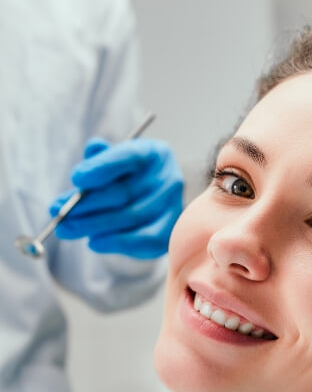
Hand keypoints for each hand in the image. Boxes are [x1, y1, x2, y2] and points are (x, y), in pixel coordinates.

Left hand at [49, 138, 183, 258]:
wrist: (153, 205)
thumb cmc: (127, 180)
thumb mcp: (114, 163)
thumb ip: (101, 158)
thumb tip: (93, 149)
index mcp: (153, 153)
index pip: (127, 157)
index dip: (101, 168)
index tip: (75, 179)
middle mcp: (169, 178)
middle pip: (125, 192)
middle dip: (87, 204)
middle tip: (60, 213)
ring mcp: (173, 206)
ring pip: (130, 217)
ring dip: (95, 225)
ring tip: (67, 229)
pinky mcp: (170, 232)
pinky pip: (143, 239)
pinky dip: (116, 242)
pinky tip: (93, 242)